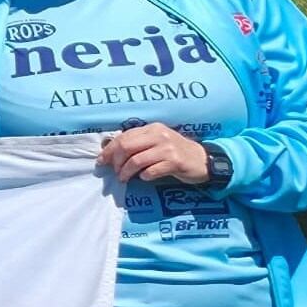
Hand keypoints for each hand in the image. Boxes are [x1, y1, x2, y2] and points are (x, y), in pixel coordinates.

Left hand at [100, 122, 214, 184]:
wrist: (203, 160)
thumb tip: (109, 152)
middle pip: (126, 147)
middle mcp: (160, 135)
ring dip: (126, 172)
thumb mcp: (157, 143)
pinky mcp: (175, 162)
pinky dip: (144, 176)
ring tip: (124, 178)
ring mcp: (168, 148)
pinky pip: (151, 171)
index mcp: (153, 128)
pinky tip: (144, 178)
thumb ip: (138, 144)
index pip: (123, 137)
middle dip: (116, 162)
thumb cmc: (175, 153)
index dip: (109, 150)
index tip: (102, 161)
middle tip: (115, 172)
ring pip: (136, 161)